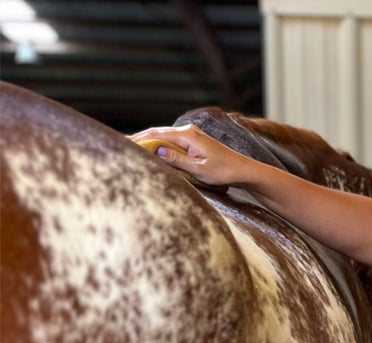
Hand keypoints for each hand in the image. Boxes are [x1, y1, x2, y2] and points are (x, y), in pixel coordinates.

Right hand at [129, 124, 250, 186]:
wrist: (243, 169)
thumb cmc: (223, 171)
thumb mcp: (198, 168)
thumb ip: (177, 159)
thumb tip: (156, 151)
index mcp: (188, 135)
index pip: (156, 135)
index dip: (137, 140)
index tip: (121, 145)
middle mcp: (188, 131)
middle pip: (156, 133)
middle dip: (137, 139)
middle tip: (117, 145)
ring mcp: (191, 135)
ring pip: (162, 136)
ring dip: (146, 141)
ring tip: (127, 147)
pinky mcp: (193, 141)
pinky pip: (170, 140)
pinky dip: (157, 143)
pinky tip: (148, 149)